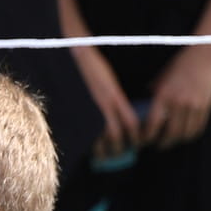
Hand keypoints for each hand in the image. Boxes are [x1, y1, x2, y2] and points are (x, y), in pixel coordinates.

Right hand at [71, 43, 139, 158]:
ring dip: (103, 151)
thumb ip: (115, 97)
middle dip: (120, 148)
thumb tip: (120, 111)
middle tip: (121, 154)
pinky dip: (86, 144)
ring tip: (104, 157)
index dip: (135, 136)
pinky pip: (83, 134)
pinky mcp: (75, 111)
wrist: (73, 54)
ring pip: (99, 138)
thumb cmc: (91, 64)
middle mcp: (104, 105)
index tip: (136, 143)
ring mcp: (88, 109)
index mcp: (115, 96)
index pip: (131, 123)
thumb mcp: (109, 80)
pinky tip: (86, 149)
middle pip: (116, 135)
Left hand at [142, 42, 210, 148]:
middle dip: (161, 144)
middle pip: (170, 134)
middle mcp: (179, 103)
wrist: (203, 55)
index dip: (146, 137)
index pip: (152, 125)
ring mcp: (194, 106)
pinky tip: (183, 136)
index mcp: (164, 95)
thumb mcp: (161, 78)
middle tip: (155, 146)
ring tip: (169, 142)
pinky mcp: (205, 106)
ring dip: (176, 142)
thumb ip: (153, 94)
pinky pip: (198, 128)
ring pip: (184, 134)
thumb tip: (144, 108)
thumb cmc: (179, 65)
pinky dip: (189, 135)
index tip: (141, 141)